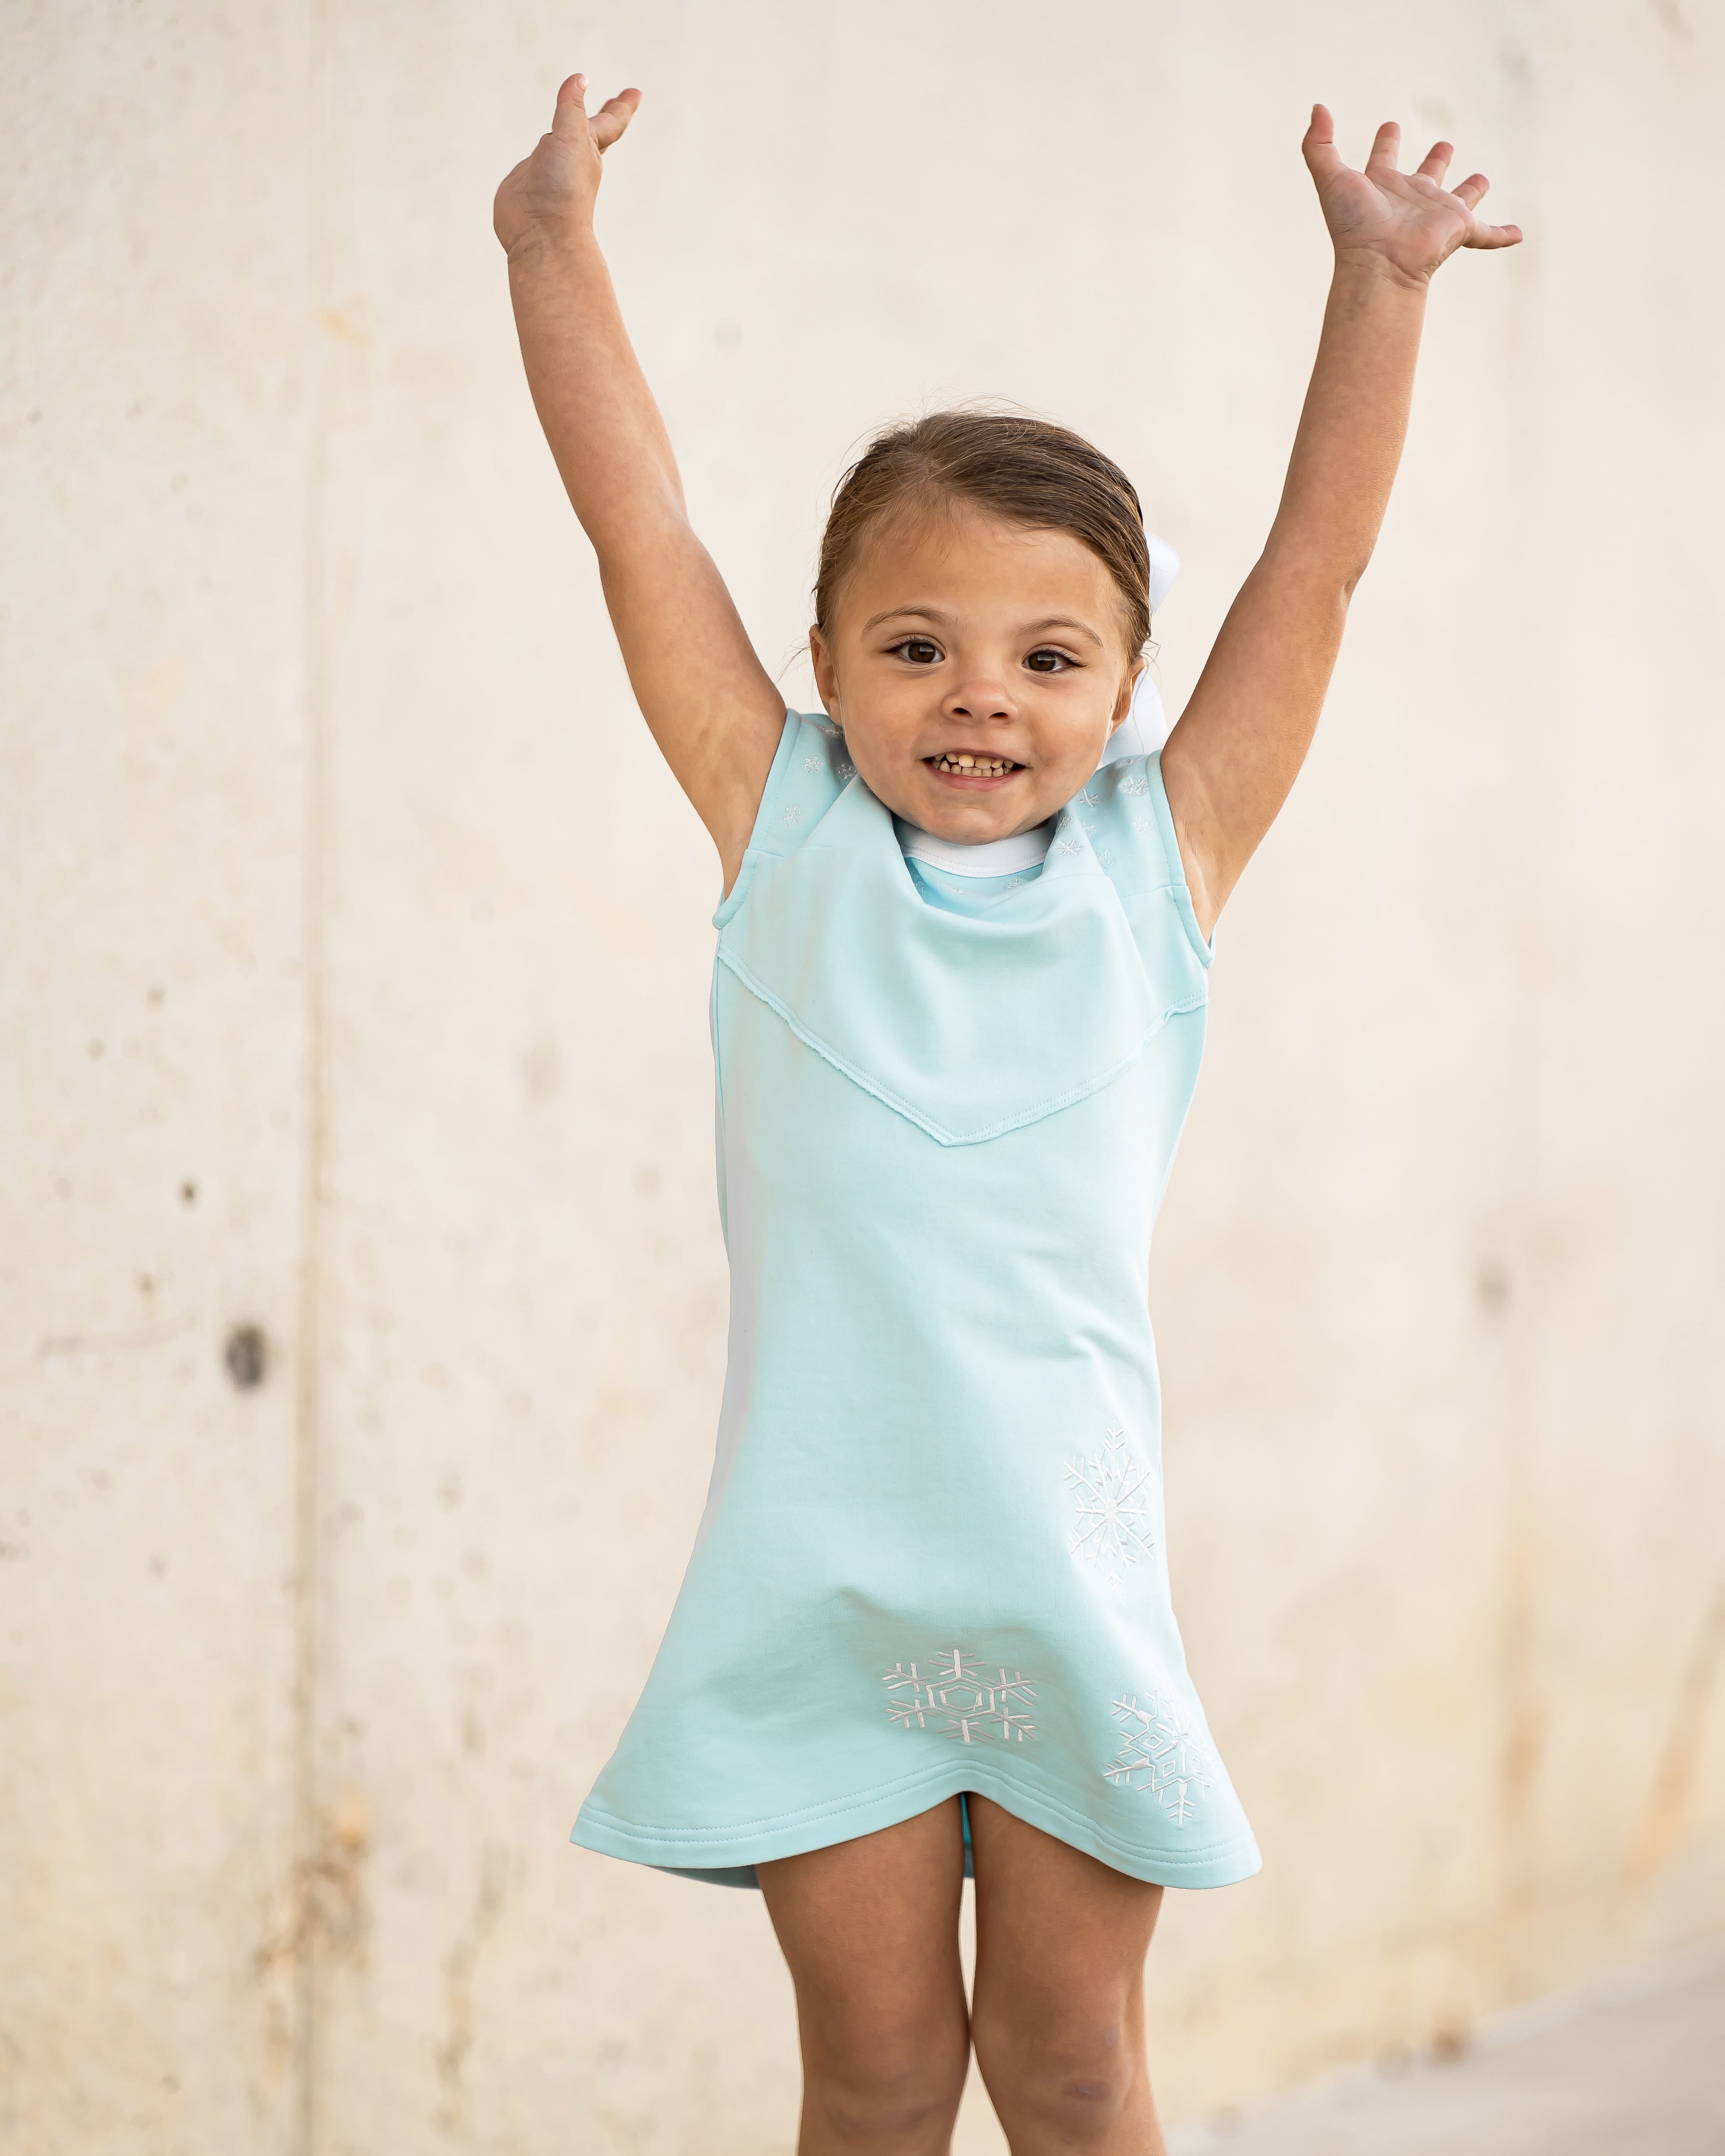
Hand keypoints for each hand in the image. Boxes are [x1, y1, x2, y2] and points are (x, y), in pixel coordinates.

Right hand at [494, 73, 640, 255]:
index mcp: (589, 150)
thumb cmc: (563, 189)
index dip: (622, 106)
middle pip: (590, 131)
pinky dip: (537, 155)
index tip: (635, 93)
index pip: (610, 122)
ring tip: (567, 125)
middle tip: (617, 102)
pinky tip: (537, 156)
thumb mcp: (571, 138)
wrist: (540, 233)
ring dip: (566, 134)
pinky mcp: (525, 183)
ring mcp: (548, 172)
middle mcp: (571, 159)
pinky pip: (533, 163)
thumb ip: (571, 108)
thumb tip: (579, 79)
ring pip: (560, 146)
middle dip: (604, 115)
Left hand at [1302, 104, 1520, 284]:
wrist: (1378, 264)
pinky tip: (1518, 235)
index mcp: (1383, 186)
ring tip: (1482, 179)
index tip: (1391, 126)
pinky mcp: (1459, 228)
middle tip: (1444, 147)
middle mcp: (1412, 198)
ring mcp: (1437, 214)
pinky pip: (1487, 233)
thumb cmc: (1354, 225)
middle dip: (1436, 161)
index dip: (1387, 142)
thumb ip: (1317, 145)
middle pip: (1427, 175)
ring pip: (1460, 198)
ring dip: (1472, 190)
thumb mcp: (1330, 179)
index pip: (1385, 157)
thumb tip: (1317, 108)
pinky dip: (1502, 235)